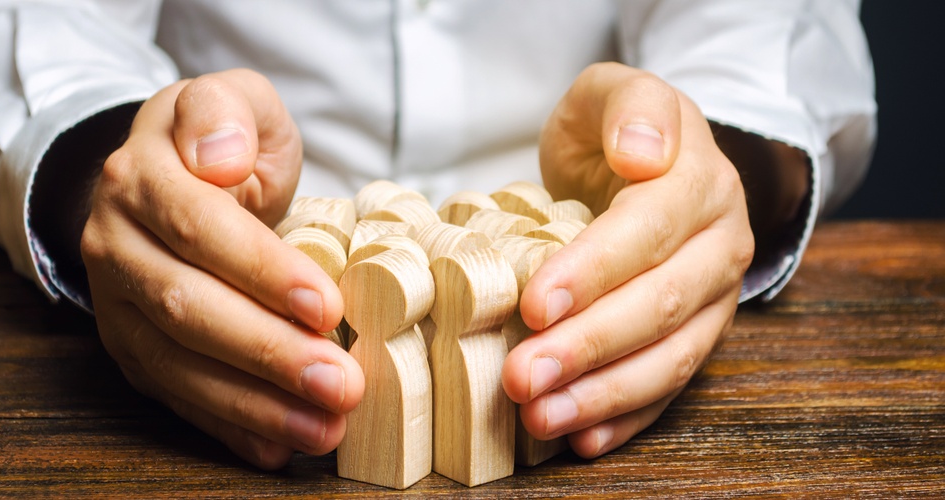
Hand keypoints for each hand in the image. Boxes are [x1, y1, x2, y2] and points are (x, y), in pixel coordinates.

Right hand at [81, 69, 363, 468]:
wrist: (164, 178)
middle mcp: (116, 244)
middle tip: (341, 384)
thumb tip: (219, 157)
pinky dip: (226, 426)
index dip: (262, 270)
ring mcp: (116, 304)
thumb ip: (226, 112)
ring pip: (178, 365)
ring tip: (323, 427)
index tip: (327, 305)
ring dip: (254, 404)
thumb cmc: (220, 144)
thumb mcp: (231, 100)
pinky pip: (173, 395)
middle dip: (268, 353)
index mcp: (143, 178)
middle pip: (188, 308)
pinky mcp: (131, 347)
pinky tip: (276, 447)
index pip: (200, 227)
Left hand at [502, 63, 753, 456]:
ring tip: (543, 418)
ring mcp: (715, 299)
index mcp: (698, 182)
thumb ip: (631, 105)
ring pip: (671, 357)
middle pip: (659, 305)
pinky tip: (582, 439)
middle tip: (522, 378)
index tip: (537, 304)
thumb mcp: (613, 92)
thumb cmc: (616, 132)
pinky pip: (671, 385)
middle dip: (589, 347)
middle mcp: (718, 245)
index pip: (648, 230)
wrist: (650, 162)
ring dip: (605, 395)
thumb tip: (642, 152)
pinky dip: (628, 417)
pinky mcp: (698, 335)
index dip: (594, 271)